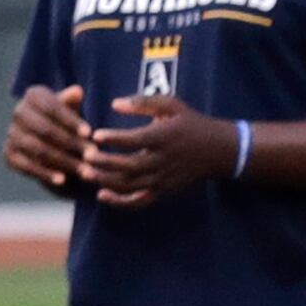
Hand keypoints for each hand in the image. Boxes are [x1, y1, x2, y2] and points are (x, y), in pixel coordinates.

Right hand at [0, 84, 93, 198]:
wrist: (52, 141)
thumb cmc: (67, 121)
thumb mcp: (72, 109)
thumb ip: (73, 103)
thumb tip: (76, 92)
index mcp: (33, 96)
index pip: (51, 107)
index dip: (70, 120)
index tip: (89, 133)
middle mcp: (18, 112)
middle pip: (44, 129)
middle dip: (70, 143)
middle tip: (92, 155)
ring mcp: (12, 134)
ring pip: (37, 149)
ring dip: (63, 161)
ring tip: (84, 170)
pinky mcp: (9, 154)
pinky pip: (26, 166)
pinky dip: (44, 174)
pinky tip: (62, 180)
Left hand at [85, 93, 240, 208]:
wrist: (219, 150)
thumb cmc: (191, 123)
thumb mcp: (172, 105)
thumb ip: (143, 103)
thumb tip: (114, 104)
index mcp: (165, 138)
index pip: (136, 140)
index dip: (115, 138)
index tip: (95, 134)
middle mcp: (164, 161)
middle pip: (130, 166)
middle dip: (105, 162)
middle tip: (85, 156)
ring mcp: (164, 179)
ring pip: (131, 185)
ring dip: (106, 181)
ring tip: (85, 173)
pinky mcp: (164, 191)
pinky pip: (140, 201)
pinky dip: (120, 202)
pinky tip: (101, 195)